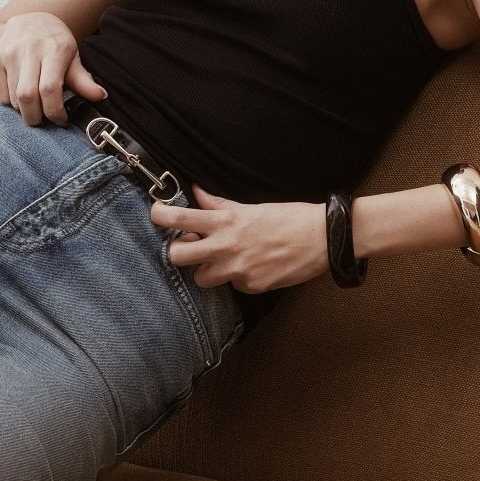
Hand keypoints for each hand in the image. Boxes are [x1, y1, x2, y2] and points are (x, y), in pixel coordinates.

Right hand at [0, 13, 106, 125]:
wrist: (30, 18)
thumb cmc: (55, 42)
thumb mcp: (72, 56)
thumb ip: (83, 79)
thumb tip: (100, 96)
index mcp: (54, 49)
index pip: (49, 89)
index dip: (55, 111)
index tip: (61, 119)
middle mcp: (29, 49)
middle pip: (27, 97)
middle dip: (35, 117)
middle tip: (43, 120)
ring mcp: (8, 52)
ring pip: (12, 97)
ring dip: (23, 110)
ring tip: (34, 106)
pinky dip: (9, 102)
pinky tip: (19, 97)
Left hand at [149, 185, 329, 292]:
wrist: (323, 239)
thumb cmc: (290, 217)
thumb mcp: (251, 207)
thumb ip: (220, 205)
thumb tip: (196, 193)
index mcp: (226, 221)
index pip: (179, 218)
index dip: (159, 216)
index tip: (156, 214)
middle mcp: (226, 247)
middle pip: (177, 256)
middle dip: (179, 251)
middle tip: (190, 245)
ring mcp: (238, 270)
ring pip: (202, 278)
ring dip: (208, 269)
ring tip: (225, 258)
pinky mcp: (251, 287)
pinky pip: (232, 286)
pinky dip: (238, 278)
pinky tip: (255, 265)